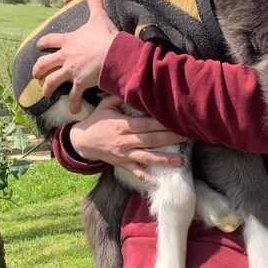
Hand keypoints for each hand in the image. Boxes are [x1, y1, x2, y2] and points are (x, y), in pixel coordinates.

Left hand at [32, 0, 118, 113]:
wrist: (113, 54)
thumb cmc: (106, 36)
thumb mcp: (98, 16)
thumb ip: (94, 2)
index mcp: (68, 41)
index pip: (49, 41)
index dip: (43, 43)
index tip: (39, 45)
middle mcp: (65, 57)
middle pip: (44, 64)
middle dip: (38, 69)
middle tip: (36, 73)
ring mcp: (71, 71)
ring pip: (52, 81)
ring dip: (47, 88)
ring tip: (45, 93)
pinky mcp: (80, 83)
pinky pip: (74, 96)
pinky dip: (74, 104)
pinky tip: (73, 110)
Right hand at [69, 95, 187, 181]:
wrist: (81, 141)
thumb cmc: (96, 120)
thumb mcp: (105, 104)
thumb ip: (119, 96)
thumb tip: (133, 85)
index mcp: (122, 124)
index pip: (146, 124)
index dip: (161, 123)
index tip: (177, 121)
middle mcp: (124, 140)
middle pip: (150, 140)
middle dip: (169, 139)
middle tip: (187, 137)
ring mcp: (123, 154)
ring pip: (146, 157)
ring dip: (164, 160)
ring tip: (180, 161)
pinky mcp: (122, 164)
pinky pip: (136, 172)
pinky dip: (147, 178)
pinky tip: (160, 182)